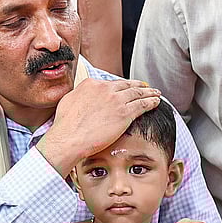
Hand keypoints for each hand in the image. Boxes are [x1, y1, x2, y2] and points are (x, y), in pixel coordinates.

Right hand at [38, 78, 160, 175]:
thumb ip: (80, 95)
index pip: (111, 83)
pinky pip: (142, 104)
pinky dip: (151, 102)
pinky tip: (156, 102)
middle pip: (126, 85)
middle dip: (138, 85)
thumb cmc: (65, 125)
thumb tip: (84, 96)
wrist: (69, 138)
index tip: (127, 88)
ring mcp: (116, 100)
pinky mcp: (125, 113)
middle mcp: (105, 88)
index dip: (121, 86)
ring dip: (148, 92)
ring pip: (137, 92)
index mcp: (91, 84)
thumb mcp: (69, 101)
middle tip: (145, 86)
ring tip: (155, 93)